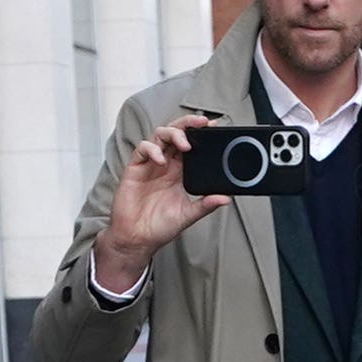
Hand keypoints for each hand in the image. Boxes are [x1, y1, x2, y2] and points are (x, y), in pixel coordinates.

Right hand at [89, 119, 232, 296]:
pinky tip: (161, 160)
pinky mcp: (135, 168)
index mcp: (179, 172)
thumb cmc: (159, 226)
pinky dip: (152, 150)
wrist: (137, 238)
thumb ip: (205, 205)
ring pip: (159, 135)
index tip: (213, 127)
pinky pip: (142, 149)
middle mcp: (165, 164)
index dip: (199, 133)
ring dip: (172, 134)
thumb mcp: (188, 215)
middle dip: (187, 124)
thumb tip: (226, 199)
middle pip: (175, 133)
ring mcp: (150, 164)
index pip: (190, 145)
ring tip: (184, 144)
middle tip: (201, 123)